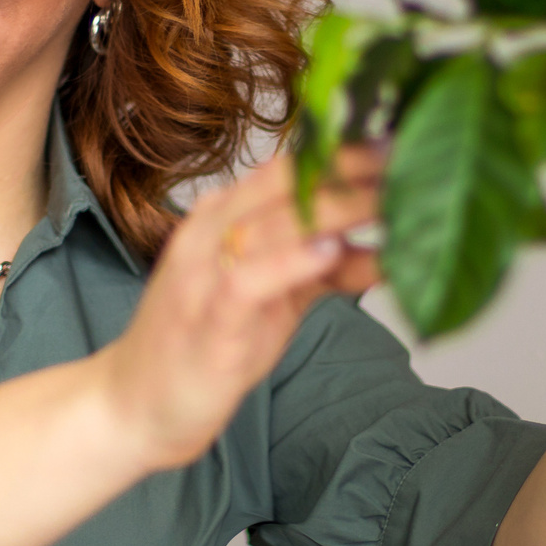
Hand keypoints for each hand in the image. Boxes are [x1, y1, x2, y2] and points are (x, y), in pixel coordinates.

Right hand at [95, 144, 383, 468]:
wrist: (133, 406)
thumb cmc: (206, 344)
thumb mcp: (275, 303)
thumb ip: (324, 272)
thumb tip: (388, 251)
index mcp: (224, 218)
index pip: (291, 167)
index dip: (349, 150)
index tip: (405, 140)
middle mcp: (210, 234)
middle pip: (287, 182)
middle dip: (353, 167)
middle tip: (413, 156)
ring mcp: (204, 276)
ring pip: (273, 223)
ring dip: (338, 207)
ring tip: (391, 197)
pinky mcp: (207, 323)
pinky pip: (248, 280)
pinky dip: (291, 262)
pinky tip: (332, 251)